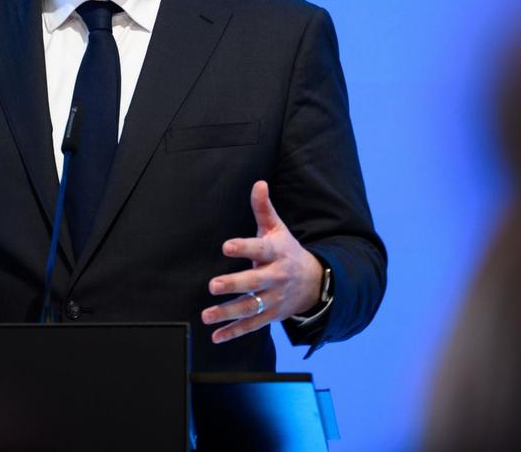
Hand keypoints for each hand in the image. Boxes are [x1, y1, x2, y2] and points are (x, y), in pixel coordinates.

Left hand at [201, 181, 322, 342]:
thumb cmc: (287, 251)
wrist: (314, 282)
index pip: (260, 249)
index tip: (226, 246)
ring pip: (251, 308)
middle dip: (234, 284)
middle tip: (213, 285)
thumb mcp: (278, 229)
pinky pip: (252, 326)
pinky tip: (216, 336)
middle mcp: (276, 277)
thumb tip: (258, 183)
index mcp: (277, 253)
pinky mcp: (270, 316)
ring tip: (206, 315)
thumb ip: (264, 208)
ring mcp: (274, 299)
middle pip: (255, 282)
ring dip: (227, 313)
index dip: (244, 247)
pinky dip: (234, 332)